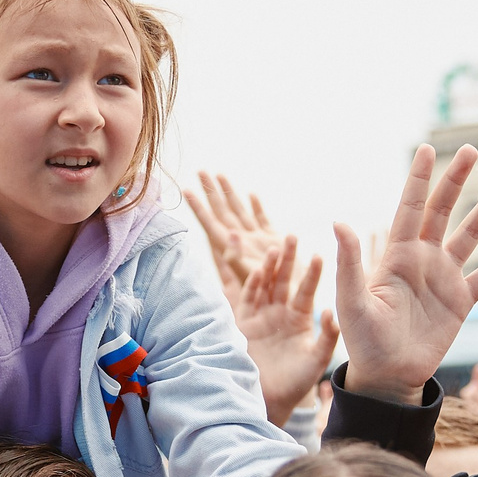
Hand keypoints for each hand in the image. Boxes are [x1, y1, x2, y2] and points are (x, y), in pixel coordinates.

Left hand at [187, 172, 282, 295]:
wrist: (290, 306)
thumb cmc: (267, 298)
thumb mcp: (249, 280)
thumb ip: (237, 258)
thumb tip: (230, 234)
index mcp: (232, 249)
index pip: (210, 223)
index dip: (199, 207)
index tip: (187, 190)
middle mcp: (241, 242)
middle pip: (222, 212)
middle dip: (211, 192)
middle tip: (200, 170)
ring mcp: (257, 240)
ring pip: (240, 211)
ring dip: (230, 194)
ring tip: (219, 175)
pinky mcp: (274, 241)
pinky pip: (262, 219)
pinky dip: (257, 206)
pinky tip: (251, 194)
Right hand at [233, 235, 339, 425]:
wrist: (269, 401)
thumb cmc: (296, 383)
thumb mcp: (316, 359)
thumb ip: (326, 337)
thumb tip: (332, 312)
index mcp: (300, 320)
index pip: (306, 290)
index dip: (312, 273)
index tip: (319, 254)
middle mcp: (280, 314)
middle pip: (283, 280)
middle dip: (287, 259)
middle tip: (291, 235)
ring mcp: (261, 317)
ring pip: (264, 285)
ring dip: (268, 267)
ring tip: (274, 249)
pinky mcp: (243, 324)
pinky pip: (246, 299)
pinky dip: (251, 285)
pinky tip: (257, 271)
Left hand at [333, 144, 477, 403]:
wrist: (387, 375)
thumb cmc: (363, 339)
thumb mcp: (352, 300)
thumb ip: (350, 262)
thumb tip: (338, 221)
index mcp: (396, 255)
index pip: (410, 208)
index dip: (419, 179)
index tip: (427, 149)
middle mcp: (422, 260)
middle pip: (443, 211)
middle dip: (456, 181)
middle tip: (472, 151)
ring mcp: (443, 279)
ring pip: (469, 236)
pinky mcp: (461, 303)